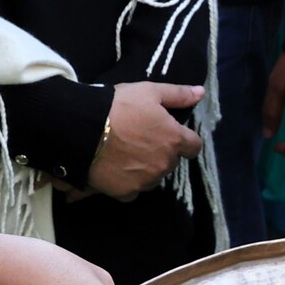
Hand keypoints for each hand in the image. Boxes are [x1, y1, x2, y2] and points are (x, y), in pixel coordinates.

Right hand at [87, 82, 203, 200]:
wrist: (83, 128)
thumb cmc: (119, 106)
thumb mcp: (150, 92)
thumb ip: (178, 95)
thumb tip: (201, 93)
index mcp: (174, 140)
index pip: (194, 146)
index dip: (183, 139)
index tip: (168, 132)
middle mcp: (164, 164)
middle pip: (171, 161)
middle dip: (161, 152)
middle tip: (140, 138)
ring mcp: (145, 181)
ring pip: (153, 176)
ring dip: (145, 167)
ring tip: (125, 152)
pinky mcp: (126, 193)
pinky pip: (133, 190)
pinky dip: (127, 181)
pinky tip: (115, 168)